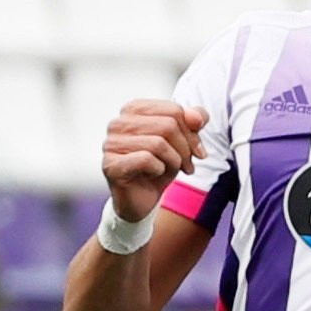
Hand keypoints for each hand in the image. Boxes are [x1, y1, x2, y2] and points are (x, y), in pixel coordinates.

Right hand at [101, 101, 210, 224]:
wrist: (142, 200)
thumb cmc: (159, 166)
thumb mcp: (181, 142)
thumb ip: (192, 122)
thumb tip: (198, 117)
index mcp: (134, 110)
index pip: (173, 110)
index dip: (192, 132)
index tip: (199, 152)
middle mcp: (118, 123)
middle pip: (168, 125)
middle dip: (185, 149)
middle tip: (188, 166)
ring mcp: (111, 143)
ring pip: (158, 143)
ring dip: (174, 161)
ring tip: (173, 170)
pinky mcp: (111, 165)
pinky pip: (146, 160)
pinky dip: (159, 169)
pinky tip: (155, 174)